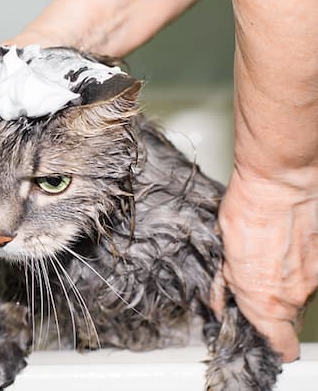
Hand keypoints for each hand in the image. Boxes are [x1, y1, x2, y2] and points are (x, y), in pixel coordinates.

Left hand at [212, 166, 317, 361]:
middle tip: (255, 280)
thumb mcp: (222, 253)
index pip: (281, 346)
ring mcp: (314, 278)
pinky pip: (311, 273)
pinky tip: (285, 244)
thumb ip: (224, 286)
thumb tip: (221, 302)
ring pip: (299, 292)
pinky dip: (300, 264)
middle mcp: (293, 296)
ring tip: (268, 254)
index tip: (263, 336)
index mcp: (263, 301)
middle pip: (288, 317)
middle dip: (271, 305)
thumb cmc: (246, 213)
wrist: (279, 183)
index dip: (273, 344)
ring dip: (285, 281)